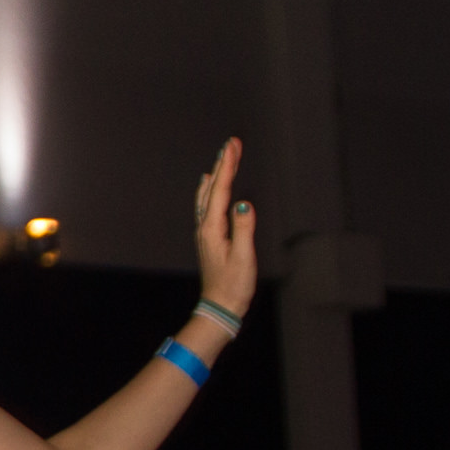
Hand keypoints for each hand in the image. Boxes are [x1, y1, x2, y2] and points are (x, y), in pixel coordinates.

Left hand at [193, 138, 258, 317]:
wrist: (220, 305)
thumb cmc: (233, 284)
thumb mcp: (243, 257)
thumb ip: (244, 229)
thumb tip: (243, 204)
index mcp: (212, 228)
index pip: (220, 190)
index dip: (227, 167)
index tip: (232, 147)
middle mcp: (204, 227)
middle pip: (212, 189)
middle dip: (222, 165)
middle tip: (231, 144)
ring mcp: (205, 232)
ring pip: (207, 196)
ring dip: (215, 175)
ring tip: (221, 158)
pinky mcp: (209, 238)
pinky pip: (206, 206)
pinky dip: (209, 191)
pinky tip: (208, 187)